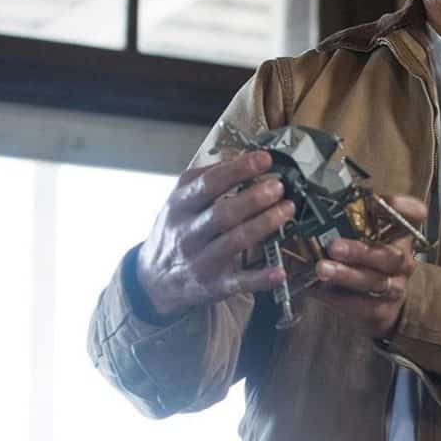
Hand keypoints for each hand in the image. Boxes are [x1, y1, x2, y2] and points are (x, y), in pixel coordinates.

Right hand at [135, 149, 294, 318]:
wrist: (153, 280)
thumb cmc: (174, 233)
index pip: (209, 184)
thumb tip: (238, 155)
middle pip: (223, 214)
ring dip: (264, 225)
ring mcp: (201, 261)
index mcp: (180, 206)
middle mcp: (188, 233)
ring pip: (234, 242)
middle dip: (253, 198)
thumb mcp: (179, 201)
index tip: (263, 159)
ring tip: (286, 209)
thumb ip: (204, 178)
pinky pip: (240, 282)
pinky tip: (280, 270)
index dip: (238, 170)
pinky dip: (261, 277)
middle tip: (278, 186)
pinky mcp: (214, 285)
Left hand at [312, 195, 428, 337]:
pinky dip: (336, 297)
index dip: (402, 208)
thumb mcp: (362, 236)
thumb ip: (349, 221)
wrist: (380, 303)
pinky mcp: (381, 311)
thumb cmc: (365, 259)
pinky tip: (316, 289)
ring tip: (322, 269)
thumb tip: (314, 206)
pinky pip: (361, 305)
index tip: (377, 202)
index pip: (414, 215)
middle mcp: (403, 260)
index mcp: (401, 233)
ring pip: (375, 282)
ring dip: (347, 275)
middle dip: (361, 251)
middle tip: (334, 246)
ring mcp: (395, 287)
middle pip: (391, 255)